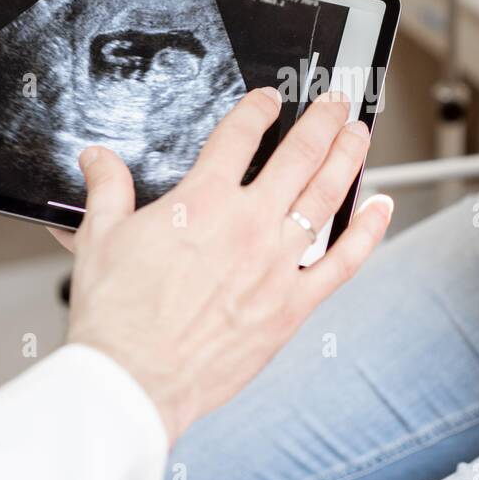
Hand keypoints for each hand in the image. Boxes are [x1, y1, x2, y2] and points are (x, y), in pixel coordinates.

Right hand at [63, 88, 392, 442]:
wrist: (134, 379)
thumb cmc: (116, 317)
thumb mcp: (100, 239)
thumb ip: (107, 190)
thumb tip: (98, 158)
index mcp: (202, 202)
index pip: (239, 136)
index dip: (257, 110)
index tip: (268, 100)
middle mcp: (248, 224)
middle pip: (299, 155)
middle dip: (322, 121)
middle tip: (336, 103)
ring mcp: (276, 263)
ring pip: (327, 196)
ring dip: (348, 158)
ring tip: (359, 134)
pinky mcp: (293, 305)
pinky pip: (343, 261)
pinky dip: (368, 232)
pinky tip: (380, 208)